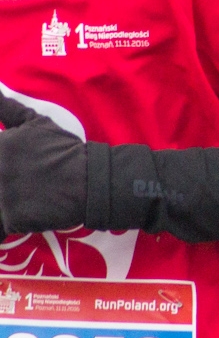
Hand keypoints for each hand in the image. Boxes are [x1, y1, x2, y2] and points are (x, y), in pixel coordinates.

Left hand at [0, 98, 88, 233]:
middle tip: (17, 180)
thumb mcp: (37, 123)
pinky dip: (1, 230)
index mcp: (1, 144)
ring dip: (2, 201)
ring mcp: (2, 192)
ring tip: (15, 197)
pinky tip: (12, 221)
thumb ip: (7, 108)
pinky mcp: (9, 217)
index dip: (0, 163)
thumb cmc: (64, 149)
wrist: (89, 179)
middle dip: (1, 181)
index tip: (6, 166)